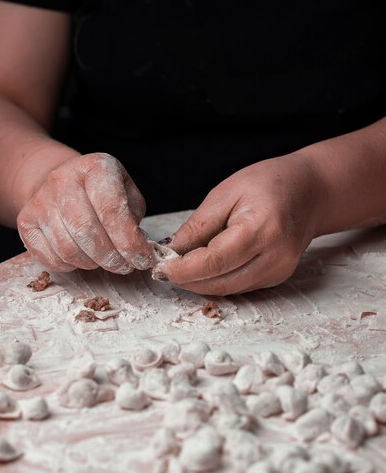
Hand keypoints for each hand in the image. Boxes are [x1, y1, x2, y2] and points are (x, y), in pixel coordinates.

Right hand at [17, 153, 153, 272]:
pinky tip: (82, 258)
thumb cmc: (100, 192)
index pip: (112, 210)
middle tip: (124, 266)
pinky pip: (50, 258)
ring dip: (92, 263)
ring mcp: (40, 201)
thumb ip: (133, 219)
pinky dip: (71, 266)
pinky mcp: (25, 221)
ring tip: (104, 260)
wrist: (61, 183)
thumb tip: (136, 250)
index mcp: (94, 167)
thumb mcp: (125, 193)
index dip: (129, 242)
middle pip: (87, 232)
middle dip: (111, 258)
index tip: (142, 259)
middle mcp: (62, 179)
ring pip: (68, 249)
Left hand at [153, 154, 326, 294]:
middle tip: (164, 267)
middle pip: (220, 282)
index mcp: (262, 229)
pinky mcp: (277, 278)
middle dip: (186, 279)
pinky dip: (216, 280)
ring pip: (228, 289)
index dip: (183, 269)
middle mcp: (275, 256)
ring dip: (199, 283)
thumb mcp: (226, 193)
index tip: (160, 267)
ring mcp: (279, 271)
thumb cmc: (269, 183)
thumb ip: (198, 225)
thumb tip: (171, 251)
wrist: (311, 190)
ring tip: (179, 265)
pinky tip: (203, 266)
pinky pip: (239, 286)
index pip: (214, 261)